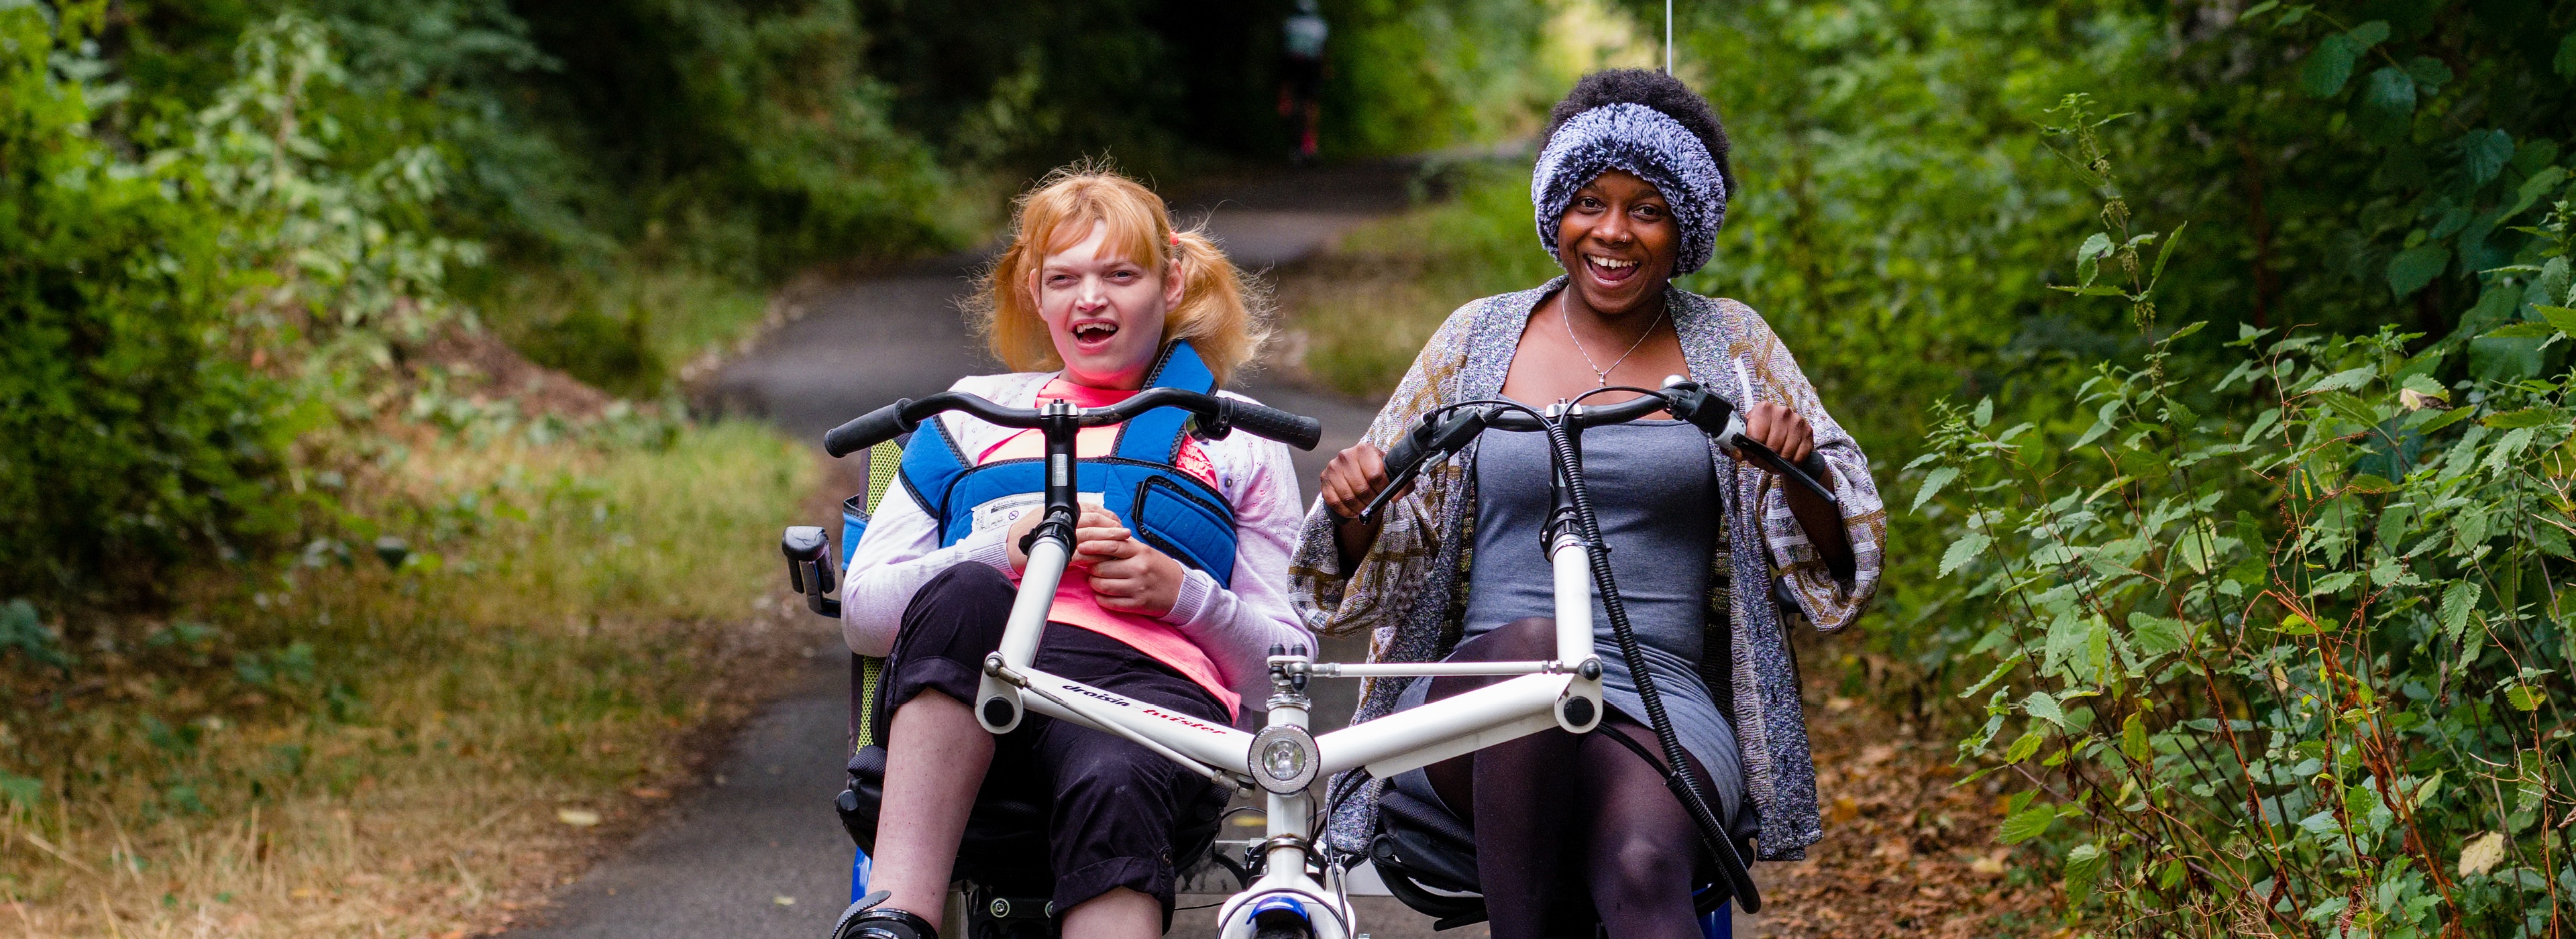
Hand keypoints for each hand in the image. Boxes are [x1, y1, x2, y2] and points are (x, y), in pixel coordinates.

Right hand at [1006, 505, 1122, 573]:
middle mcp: (1063, 518)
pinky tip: (1102, 558)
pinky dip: (1093, 555)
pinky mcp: (1058, 550)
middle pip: (1095, 519)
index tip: (1119, 524)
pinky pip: (1081, 552)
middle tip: (1125, 534)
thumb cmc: (1026, 534)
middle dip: (1113, 526)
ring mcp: (1061, 533)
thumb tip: (1090, 521)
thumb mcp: (1048, 517)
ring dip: (1108, 539)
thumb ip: (1068, 518)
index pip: (1093, 510)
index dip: (1109, 517)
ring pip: (1091, 533)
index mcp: (1063, 510)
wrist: (1006, 548)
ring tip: (1120, 544)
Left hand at [1073, 508, 1184, 616]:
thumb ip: (1122, 545)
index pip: (1112, 545)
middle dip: (1091, 569)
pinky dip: (1101, 599)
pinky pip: (1110, 603)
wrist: (1180, 590)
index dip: (1093, 546)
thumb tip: (1094, 541)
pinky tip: (1103, 594)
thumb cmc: (1156, 568)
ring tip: (1096, 581)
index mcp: (1140, 551)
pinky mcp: (1138, 604)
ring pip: (1103, 586)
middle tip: (1091, 568)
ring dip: (1094, 584)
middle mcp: (1139, 568)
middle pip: (1102, 568)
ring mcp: (1138, 587)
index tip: (1081, 547)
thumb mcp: (1143, 551)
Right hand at [1319, 442, 1402, 520]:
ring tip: (1366, 508)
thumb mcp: (1394, 474)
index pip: (1375, 475)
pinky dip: (1346, 511)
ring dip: (1360, 508)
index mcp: (1365, 449)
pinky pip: (1335, 502)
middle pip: (1361, 488)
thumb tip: (1395, 497)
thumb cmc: (1377, 470)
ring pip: (1348, 497)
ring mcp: (1333, 467)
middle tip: (1376, 504)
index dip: (1382, 490)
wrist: (1359, 469)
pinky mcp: (1324, 479)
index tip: (1386, 495)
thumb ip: (1403, 484)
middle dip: (1371, 501)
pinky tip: (1354, 511)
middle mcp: (1346, 455)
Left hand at [1740, 402, 1815, 470]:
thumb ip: (1735, 446)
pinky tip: (1787, 458)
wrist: (1782, 433)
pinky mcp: (1808, 431)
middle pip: (1772, 446)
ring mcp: (1797, 421)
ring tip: (1774, 461)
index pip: (1755, 436)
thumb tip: (1737, 453)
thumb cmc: (1761, 434)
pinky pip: (1799, 456)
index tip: (1751, 454)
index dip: (1752, 450)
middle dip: (1766, 459)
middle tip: (1763, 461)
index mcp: (1763, 409)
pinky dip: (1792, 462)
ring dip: (1779, 463)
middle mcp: (1782, 412)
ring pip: (1786, 453)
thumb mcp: (1745, 437)